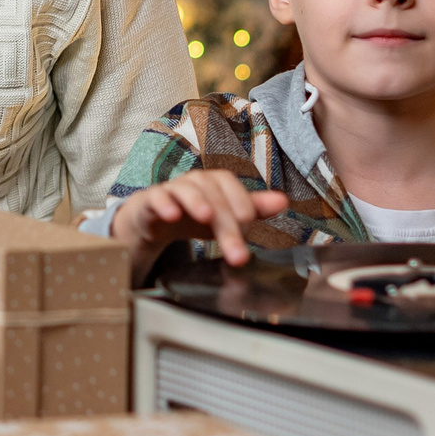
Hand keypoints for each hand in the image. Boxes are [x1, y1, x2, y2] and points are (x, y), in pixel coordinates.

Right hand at [108, 173, 290, 282]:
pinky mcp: (151, 200)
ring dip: (196, 201)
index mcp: (214, 183)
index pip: (230, 186)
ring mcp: (172, 189)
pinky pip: (156, 197)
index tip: (249, 220)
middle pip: (213, 196)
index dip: (240, 199)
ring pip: (185, 190)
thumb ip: (253, 208)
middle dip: (226, 223)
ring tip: (206, 216)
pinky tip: (172, 215)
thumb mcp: (225, 215)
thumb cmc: (194, 214)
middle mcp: (194, 181)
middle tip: (237, 253)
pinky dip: (163, 204)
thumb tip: (284, 201)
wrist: (154, 218)